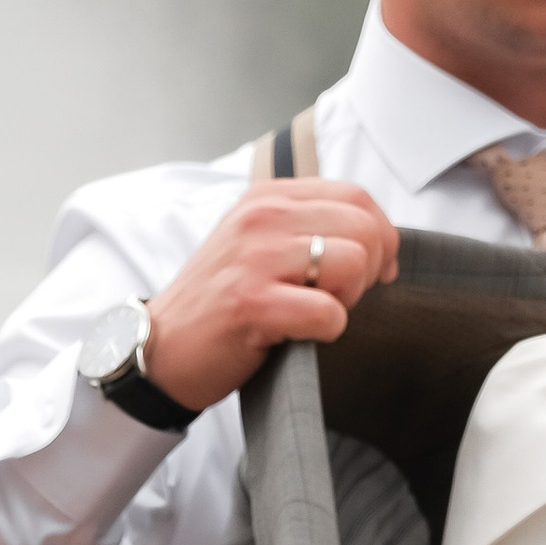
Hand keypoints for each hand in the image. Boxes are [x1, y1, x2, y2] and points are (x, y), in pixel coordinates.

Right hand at [141, 180, 399, 413]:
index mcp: (268, 197)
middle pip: (364, 227)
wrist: (162, 348)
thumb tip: (383, 243)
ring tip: (313, 312)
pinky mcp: (252, 303)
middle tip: (339, 298)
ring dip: (348, 299)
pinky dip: (327, 331)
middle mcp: (261, 216)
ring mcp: (254, 257)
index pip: (357, 196)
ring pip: (354, 262)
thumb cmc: (222, 301)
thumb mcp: (261, 244)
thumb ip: (311, 228)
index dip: (381, 238)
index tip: (372, 272)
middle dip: (369, 271)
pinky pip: (329, 313)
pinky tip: (298, 335)